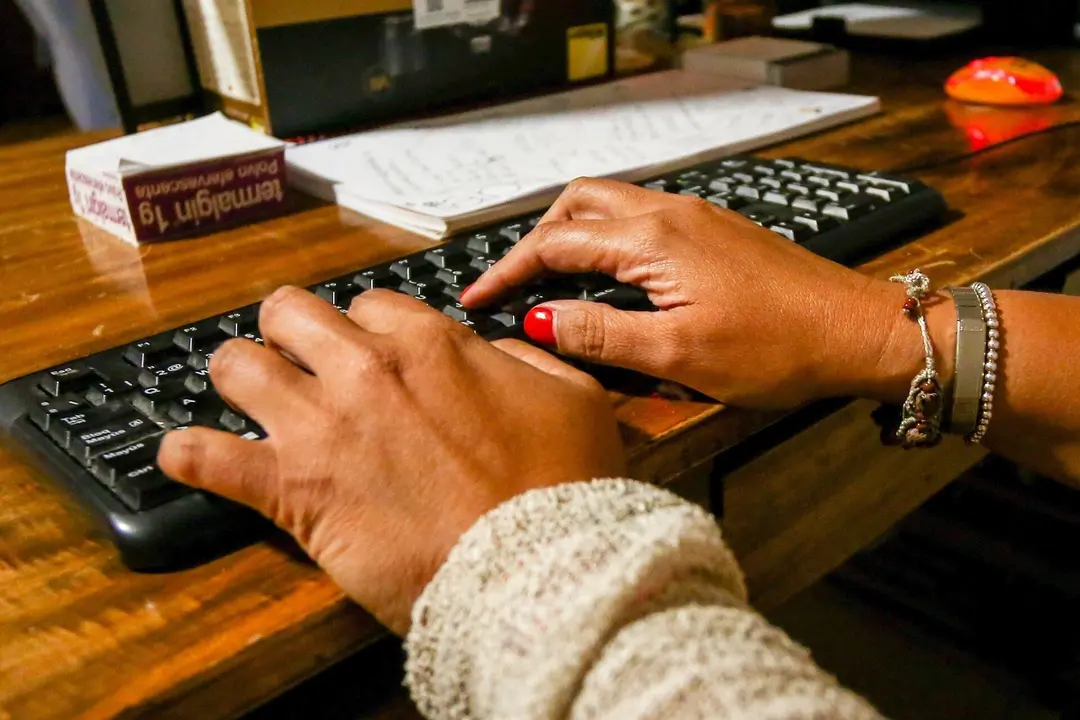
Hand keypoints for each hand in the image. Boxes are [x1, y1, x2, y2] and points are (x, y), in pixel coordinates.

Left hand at [157, 287, 625, 634]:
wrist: (533, 569)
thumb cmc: (561, 488)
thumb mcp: (573, 398)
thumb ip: (526, 357)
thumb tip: (496, 349)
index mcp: (431, 343)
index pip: (370, 305)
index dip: (368, 331)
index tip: (372, 356)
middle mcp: (366, 368)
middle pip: (291, 313)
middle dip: (292, 335)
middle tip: (303, 365)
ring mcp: (320, 423)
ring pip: (235, 363)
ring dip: (239, 378)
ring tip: (249, 400)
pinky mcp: (289, 487)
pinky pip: (204, 456)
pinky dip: (188, 455)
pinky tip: (186, 456)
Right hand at [462, 178, 910, 408]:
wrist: (857, 332)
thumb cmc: (777, 348)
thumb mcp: (676, 354)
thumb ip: (599, 333)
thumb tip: (538, 320)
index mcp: (652, 239)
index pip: (555, 243)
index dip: (508, 271)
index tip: (477, 299)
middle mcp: (670, 213)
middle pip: (578, 206)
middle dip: (536, 241)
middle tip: (513, 287)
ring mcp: (697, 217)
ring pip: (611, 208)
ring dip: (573, 238)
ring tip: (554, 284)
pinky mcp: (716, 231)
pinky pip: (643, 221)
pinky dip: (609, 242)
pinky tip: (612, 279)